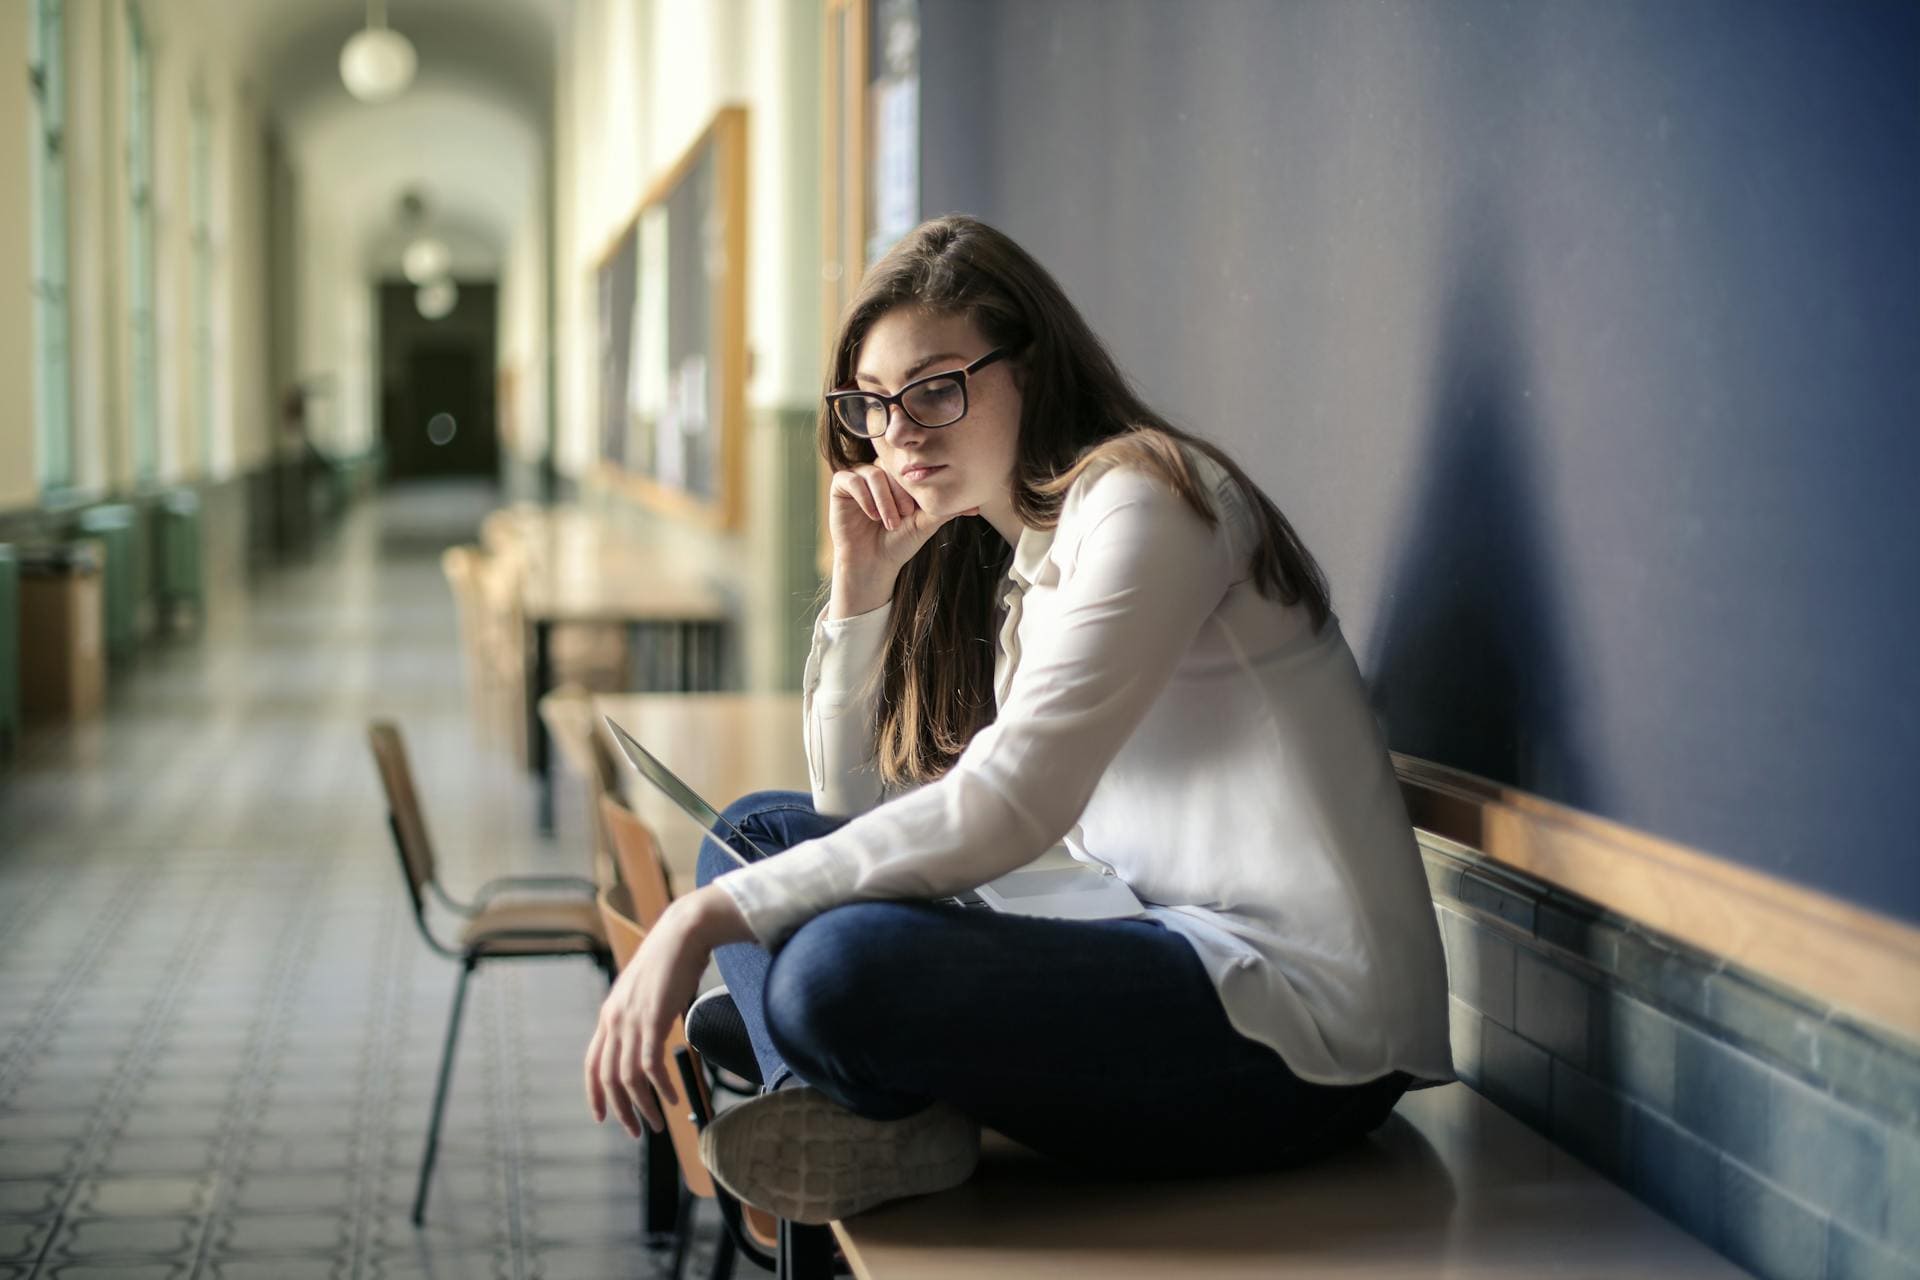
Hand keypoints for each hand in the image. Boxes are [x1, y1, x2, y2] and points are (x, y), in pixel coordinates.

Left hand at [583, 886, 750, 1137]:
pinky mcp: (653, 1019)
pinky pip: (651, 1066)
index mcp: (609, 1014)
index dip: (594, 1094)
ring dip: (642, 1105)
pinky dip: (660, 1088)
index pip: (592, 1063)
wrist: (683, 933)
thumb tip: (648, 1036)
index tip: (601, 1117)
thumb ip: (640, 1015)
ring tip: (657, 1123)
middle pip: (608, 1077)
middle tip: (636, 1131)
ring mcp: (631, 1020)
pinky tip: (673, 1098)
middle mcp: (614, 1020)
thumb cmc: (671, 959)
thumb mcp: (645, 991)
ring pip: (628, 1077)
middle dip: (620, 1110)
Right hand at [827, 465, 972, 614]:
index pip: (910, 467)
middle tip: (906, 516)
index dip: (916, 486)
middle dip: (901, 493)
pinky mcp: (841, 485)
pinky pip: (852, 479)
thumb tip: (976, 504)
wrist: (873, 563)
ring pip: (874, 474)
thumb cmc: (899, 543)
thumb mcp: (926, 524)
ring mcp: (859, 477)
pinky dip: (865, 497)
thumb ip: (946, 509)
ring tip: (890, 522)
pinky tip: (872, 516)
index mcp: (899, 478)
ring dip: (885, 500)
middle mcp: (879, 473)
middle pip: (892, 468)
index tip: (920, 511)